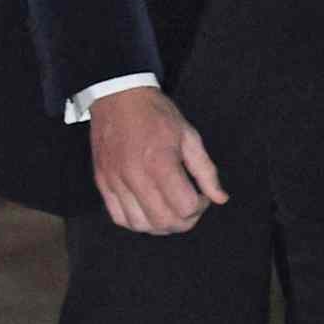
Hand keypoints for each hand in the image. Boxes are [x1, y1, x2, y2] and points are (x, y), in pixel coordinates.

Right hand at [90, 86, 227, 234]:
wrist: (117, 97)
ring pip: (140, 225)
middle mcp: (135, 176)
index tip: (202, 195)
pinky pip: (118, 217)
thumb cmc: (156, 114)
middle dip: (185, 221)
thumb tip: (220, 198)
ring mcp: (115, 181)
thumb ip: (206, 171)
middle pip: (164, 221)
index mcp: (160, 162)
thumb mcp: (189, 136)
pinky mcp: (102, 183)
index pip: (184, 207)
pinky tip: (149, 211)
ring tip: (171, 210)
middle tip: (191, 208)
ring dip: (161, 226)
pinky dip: (137, 222)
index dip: (200, 207)